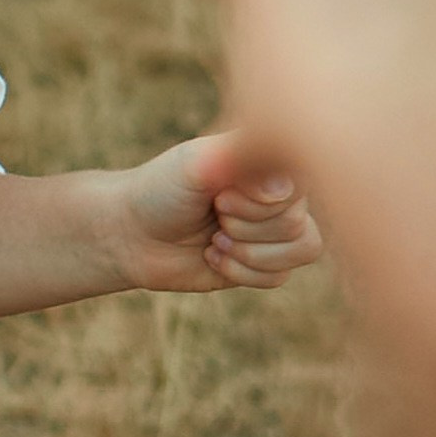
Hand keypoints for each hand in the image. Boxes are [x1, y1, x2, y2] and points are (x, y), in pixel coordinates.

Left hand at [112, 132, 323, 296]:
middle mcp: (281, 191)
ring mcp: (276, 227)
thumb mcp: (196, 164)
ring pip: (303, 249)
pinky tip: (213, 256)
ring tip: (215, 239)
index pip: (299, 185)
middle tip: (213, 213)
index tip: (218, 196)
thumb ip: (240, 160)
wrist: (132, 233)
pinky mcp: (265, 263)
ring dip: (248, 252)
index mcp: (270, 158)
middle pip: (298, 222)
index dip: (257, 201)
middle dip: (245, 227)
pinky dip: (241, 272)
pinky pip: (279, 277)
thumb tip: (282, 188)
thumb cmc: (163, 189)